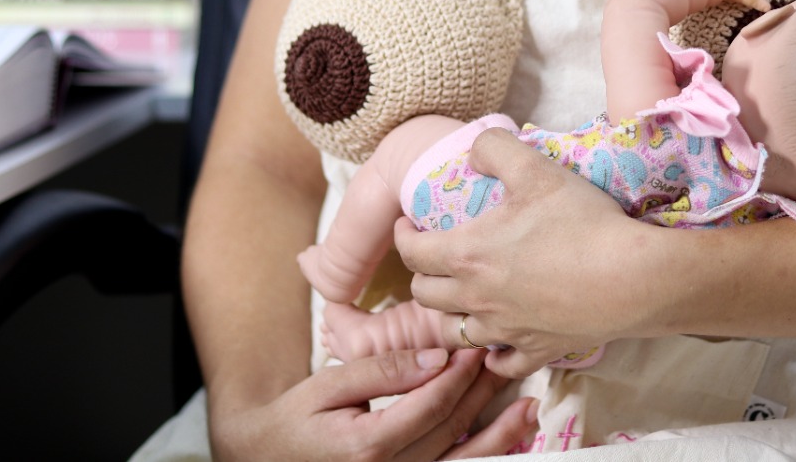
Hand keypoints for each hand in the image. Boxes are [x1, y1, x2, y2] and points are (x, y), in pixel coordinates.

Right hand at [210, 348, 536, 460]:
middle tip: (503, 357)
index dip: (459, 373)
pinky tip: (509, 438)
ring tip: (528, 406)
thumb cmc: (294, 420)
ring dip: (500, 434)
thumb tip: (435, 356)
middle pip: (453, 427)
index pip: (431, 404)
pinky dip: (484, 456)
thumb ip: (382, 370)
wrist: (268, 459)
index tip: (475, 345)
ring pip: (464, 460)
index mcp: (370, 444)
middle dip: (481, 391)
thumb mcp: (329, 385)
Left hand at [394, 129, 657, 377]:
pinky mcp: (538, 350)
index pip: (412, 253)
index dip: (403, 236)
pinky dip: (493, 354)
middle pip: (425, 297)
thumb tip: (473, 151)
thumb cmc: (583, 222)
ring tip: (460, 299)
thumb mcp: (536, 169)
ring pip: (455, 334)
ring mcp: (507, 330)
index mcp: (468, 256)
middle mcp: (478, 300)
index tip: (408, 225)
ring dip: (449, 316)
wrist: (633, 278)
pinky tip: (500, 340)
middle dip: (422, 275)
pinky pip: (502, 364)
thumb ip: (495, 149)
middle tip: (435, 257)